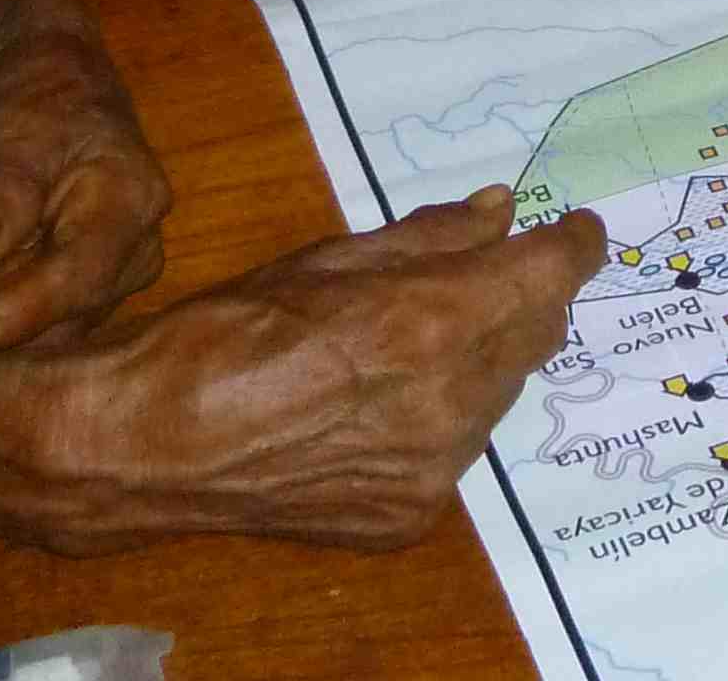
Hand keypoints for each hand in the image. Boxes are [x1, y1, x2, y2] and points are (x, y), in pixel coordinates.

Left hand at [0, 18, 168, 358]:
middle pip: (37, 330)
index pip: (79, 278)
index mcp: (129, 210)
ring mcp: (77, 297)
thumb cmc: (38, 102)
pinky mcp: (32, 315)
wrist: (38, 98)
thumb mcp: (19, 130)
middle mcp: (118, 267)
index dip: (18, 314)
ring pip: (1, 349)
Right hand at [40, 186, 609, 552]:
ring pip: (498, 393)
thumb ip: (429, 237)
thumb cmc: (229, 330)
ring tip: (417, 339)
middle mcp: (451, 400)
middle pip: (535, 334)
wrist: (152, 445)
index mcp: (433, 320)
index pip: (549, 276)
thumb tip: (501, 213)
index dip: (571, 246)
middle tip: (498, 270)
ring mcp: (434, 468)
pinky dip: (441, 415)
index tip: (576, 229)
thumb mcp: (329, 257)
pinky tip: (385, 401)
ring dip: (482, 356)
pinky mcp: (410, 514)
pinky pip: (456, 449)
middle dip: (523, 295)